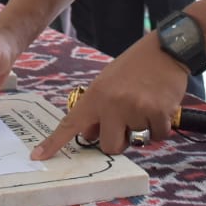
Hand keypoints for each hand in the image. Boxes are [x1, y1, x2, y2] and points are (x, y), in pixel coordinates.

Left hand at [31, 33, 187, 158]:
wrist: (166, 49)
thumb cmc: (136, 65)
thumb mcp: (108, 82)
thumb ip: (97, 108)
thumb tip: (90, 135)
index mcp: (96, 95)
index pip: (71, 123)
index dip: (54, 142)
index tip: (38, 157)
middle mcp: (113, 104)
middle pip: (109, 146)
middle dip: (119, 140)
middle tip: (127, 121)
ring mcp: (136, 109)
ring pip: (136, 142)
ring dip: (142, 130)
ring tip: (146, 106)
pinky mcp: (159, 113)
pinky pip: (157, 136)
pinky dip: (159, 126)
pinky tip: (161, 106)